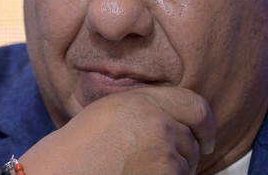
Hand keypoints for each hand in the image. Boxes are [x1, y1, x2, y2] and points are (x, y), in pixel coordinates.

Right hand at [18, 86, 215, 174]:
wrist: (61, 173)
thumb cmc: (78, 150)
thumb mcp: (109, 114)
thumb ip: (145, 110)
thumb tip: (182, 124)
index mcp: (142, 101)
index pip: (196, 106)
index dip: (205, 124)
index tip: (206, 138)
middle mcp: (157, 122)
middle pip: (192, 140)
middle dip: (183, 154)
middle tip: (157, 163)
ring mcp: (164, 153)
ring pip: (187, 166)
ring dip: (172, 172)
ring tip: (138, 171)